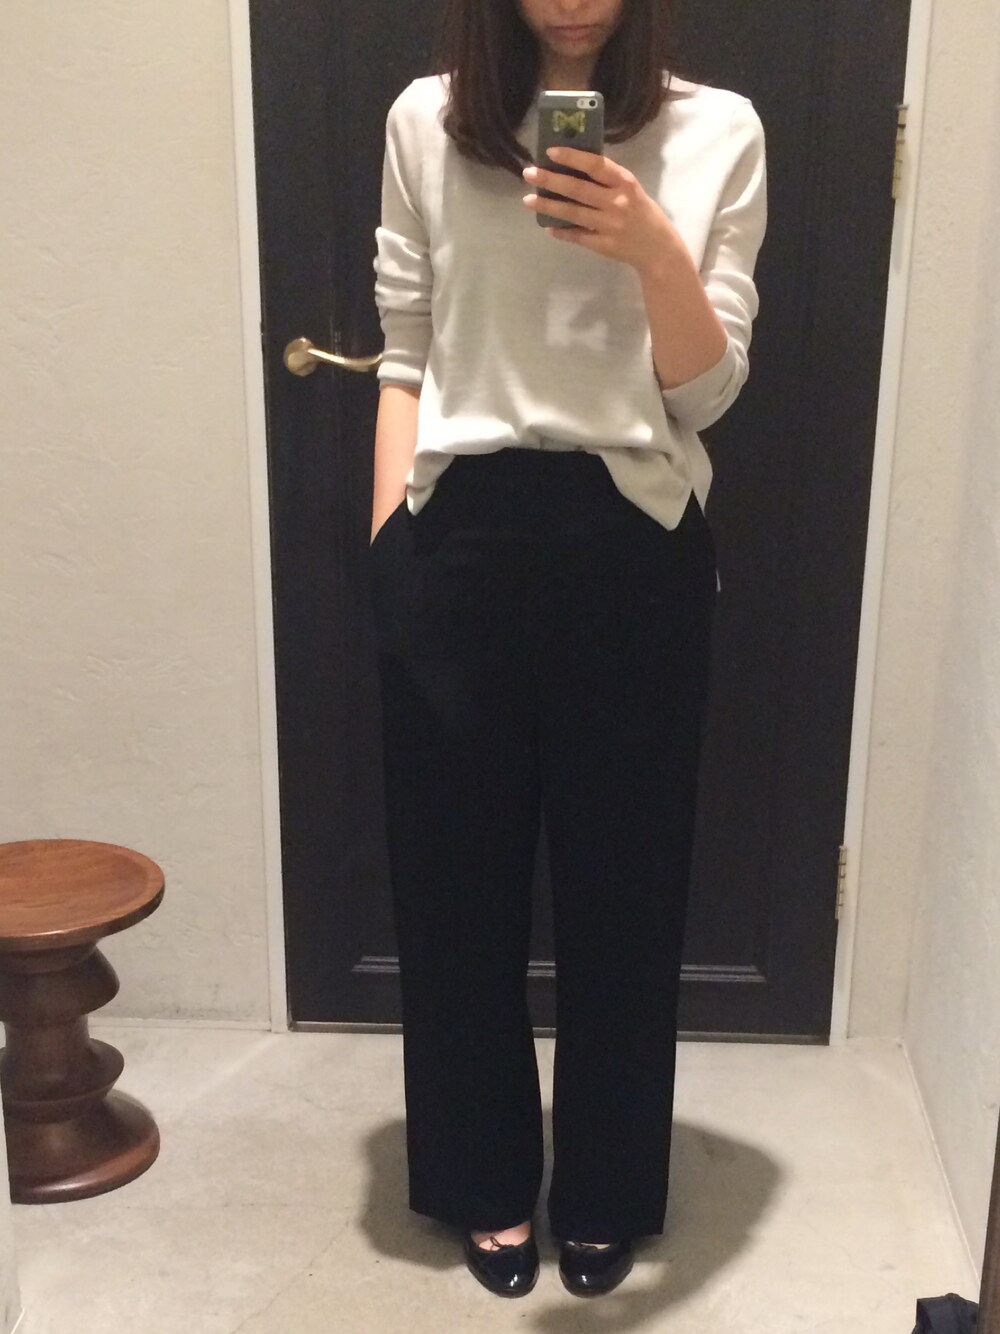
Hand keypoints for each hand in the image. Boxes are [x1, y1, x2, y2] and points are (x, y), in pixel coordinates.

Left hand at [522, 147, 680, 274]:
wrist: (658, 248)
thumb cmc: (642, 212)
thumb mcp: (630, 190)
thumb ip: (607, 180)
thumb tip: (572, 166)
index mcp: (625, 183)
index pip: (595, 165)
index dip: (572, 157)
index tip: (550, 151)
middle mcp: (617, 202)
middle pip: (578, 189)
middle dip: (551, 180)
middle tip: (529, 173)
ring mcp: (609, 225)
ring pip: (573, 213)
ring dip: (548, 206)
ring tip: (528, 200)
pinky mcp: (604, 245)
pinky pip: (577, 236)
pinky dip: (562, 231)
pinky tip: (547, 226)